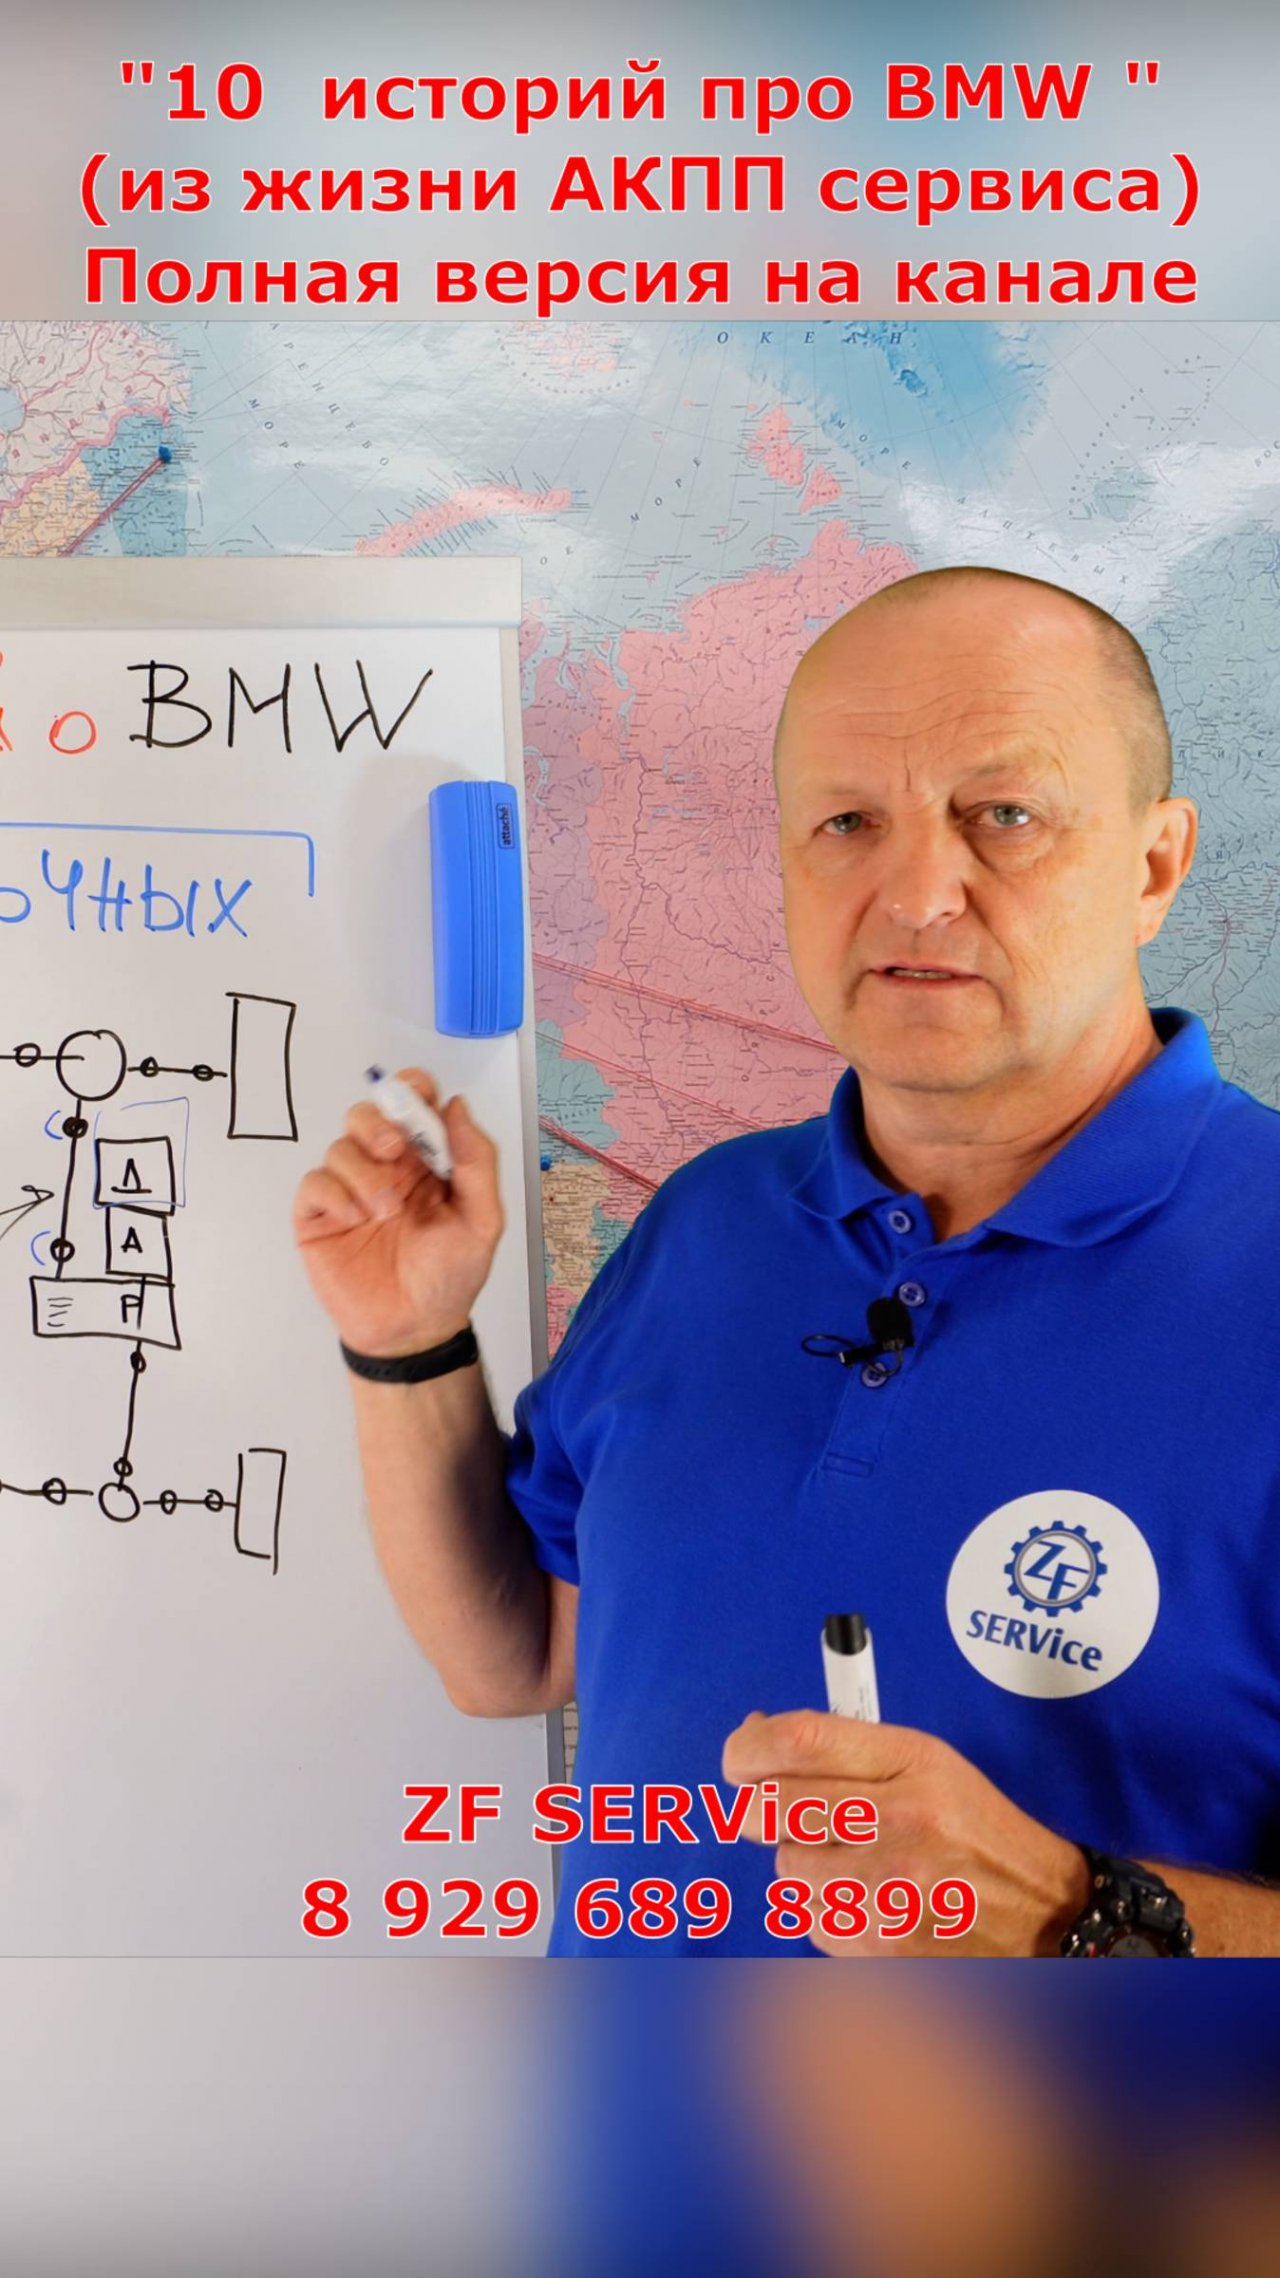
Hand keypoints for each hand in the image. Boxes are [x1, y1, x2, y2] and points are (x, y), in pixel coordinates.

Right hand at [293, 1069, 503, 1357]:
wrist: (414, 1330)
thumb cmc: (450, 1275)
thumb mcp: (481, 1219)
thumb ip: (476, 1161)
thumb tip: (457, 1105)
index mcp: (426, 1161)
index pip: (413, 1106)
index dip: (411, 1089)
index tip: (416, 1094)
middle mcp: (385, 1168)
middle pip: (367, 1114)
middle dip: (378, 1122)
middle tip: (395, 1151)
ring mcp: (349, 1190)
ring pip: (340, 1146)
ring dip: (363, 1172)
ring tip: (385, 1212)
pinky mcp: (320, 1217)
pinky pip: (315, 1183)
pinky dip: (334, 1194)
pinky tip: (354, 1220)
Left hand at [721, 1710, 1091, 1957]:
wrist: (1042, 1915)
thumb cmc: (974, 1828)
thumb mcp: (928, 1763)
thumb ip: (845, 1748)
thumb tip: (758, 1734)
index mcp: (914, 1764)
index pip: (801, 1740)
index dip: (749, 1744)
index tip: (739, 1754)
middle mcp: (901, 1822)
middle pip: (775, 1805)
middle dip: (758, 1805)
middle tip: (773, 1806)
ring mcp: (890, 1890)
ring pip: (787, 1866)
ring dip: (799, 1859)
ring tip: (846, 1857)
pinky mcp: (882, 1945)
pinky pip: (811, 1918)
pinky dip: (822, 1907)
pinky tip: (863, 1898)